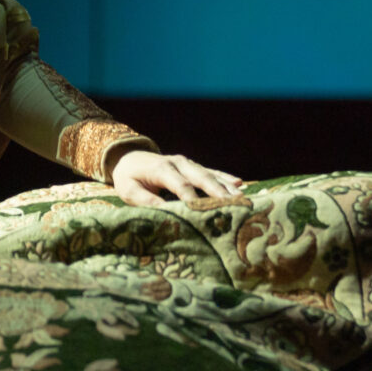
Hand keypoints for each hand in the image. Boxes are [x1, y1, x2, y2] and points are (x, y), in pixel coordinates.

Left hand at [109, 150, 246, 206]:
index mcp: (162, 169)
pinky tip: (239, 183)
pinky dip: (225, 177)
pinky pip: (211, 171)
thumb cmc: (129, 177)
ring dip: (226, 186)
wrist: (129, 157)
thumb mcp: (129, 190)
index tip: (205, 213)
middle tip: (234, 204)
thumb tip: (165, 213)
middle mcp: (178, 163)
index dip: (194, 199)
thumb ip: (146, 201)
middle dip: (218, 192)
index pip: (181, 186)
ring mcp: (187, 163)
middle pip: (201, 178)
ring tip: (242, 198)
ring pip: (210, 174)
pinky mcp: (192, 166)